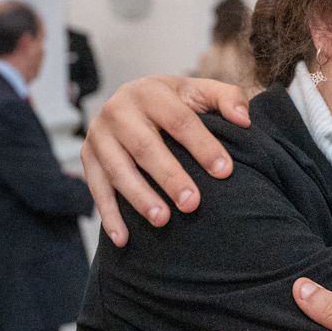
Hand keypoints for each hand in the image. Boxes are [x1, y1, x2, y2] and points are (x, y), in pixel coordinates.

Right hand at [80, 75, 250, 245]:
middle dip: (169, 176)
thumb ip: (227, 97)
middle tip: (193, 203)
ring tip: (163, 221)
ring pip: (119, 170)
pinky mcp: (87, 157)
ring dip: (140, 198)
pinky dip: (109, 215)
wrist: (131, 103)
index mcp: (150, 91)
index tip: (224, 172)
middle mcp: (118, 110)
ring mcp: (99, 135)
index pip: (179, 119)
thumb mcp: (199, 93)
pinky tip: (123, 239)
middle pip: (145, 146)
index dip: (202, 145)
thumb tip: (244, 119)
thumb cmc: (173, 104)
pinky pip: (97, 189)